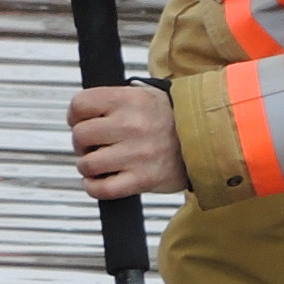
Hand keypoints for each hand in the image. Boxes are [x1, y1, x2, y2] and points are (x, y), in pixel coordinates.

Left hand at [69, 81, 186, 198]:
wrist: (209, 139)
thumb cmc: (171, 119)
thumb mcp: (144, 94)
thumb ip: (112, 100)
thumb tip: (78, 115)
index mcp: (130, 100)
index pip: (79, 105)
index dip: (74, 115)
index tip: (79, 121)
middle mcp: (132, 125)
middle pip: (79, 135)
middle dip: (81, 142)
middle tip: (93, 144)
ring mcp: (137, 154)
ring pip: (87, 163)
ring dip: (87, 166)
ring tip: (99, 163)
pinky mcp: (143, 179)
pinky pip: (102, 188)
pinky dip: (93, 187)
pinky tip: (98, 181)